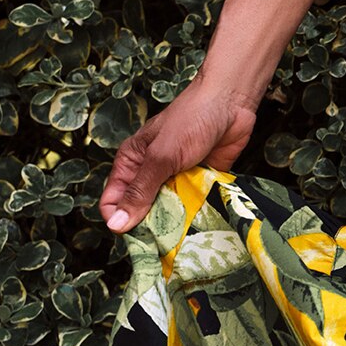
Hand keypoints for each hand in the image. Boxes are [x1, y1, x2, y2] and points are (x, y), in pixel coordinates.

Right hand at [98, 77, 257, 232]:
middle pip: (141, 211)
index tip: (136, 239)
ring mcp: (176, 179)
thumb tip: (115, 225)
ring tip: (184, 238)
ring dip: (175, 224)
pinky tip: (202, 226)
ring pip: (169, 212)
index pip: (113, 201)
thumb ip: (140, 192)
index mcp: (132, 162)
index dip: (119, 221)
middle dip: (150, 227)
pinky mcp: (200, 183)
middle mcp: (151, 173)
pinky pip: (193, 207)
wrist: (232, 102)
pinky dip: (196, 216)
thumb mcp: (161, 157)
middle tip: (164, 243)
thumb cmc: (191, 120)